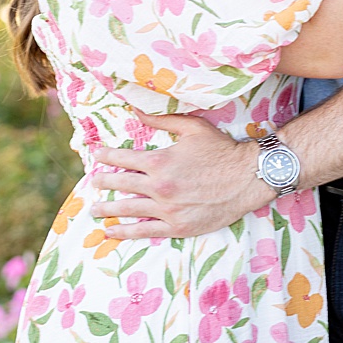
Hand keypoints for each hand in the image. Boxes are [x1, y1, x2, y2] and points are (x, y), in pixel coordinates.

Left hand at [87, 112, 273, 238]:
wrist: (249, 177)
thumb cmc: (222, 150)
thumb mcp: (193, 128)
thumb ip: (162, 119)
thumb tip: (135, 109)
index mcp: (160, 162)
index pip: (122, 159)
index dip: (105, 156)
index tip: (95, 155)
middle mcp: (159, 187)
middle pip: (120, 184)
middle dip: (103, 182)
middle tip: (94, 182)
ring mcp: (167, 209)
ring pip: (127, 210)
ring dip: (107, 209)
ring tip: (94, 209)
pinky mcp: (177, 226)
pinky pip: (144, 231)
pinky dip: (124, 232)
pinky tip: (111, 232)